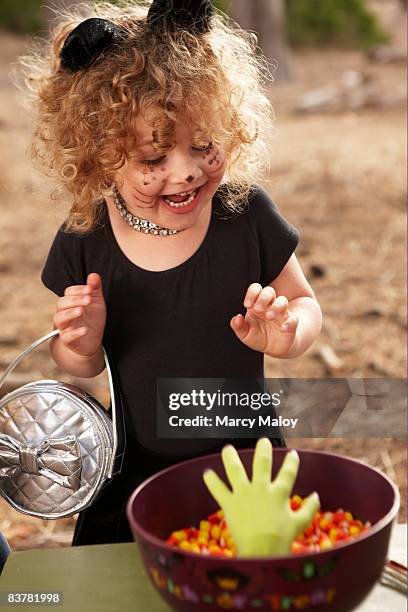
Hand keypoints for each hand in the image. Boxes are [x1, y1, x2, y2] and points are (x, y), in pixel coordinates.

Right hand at [53, 273, 106, 357]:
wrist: (91, 342)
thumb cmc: (91, 320)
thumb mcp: (96, 303)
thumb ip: (95, 289)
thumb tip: (94, 275)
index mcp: (71, 303)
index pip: (68, 292)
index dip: (78, 290)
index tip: (90, 289)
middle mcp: (65, 313)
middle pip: (61, 303)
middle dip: (74, 300)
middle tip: (88, 299)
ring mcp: (65, 327)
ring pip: (59, 318)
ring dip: (70, 313)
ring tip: (81, 310)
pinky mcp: (68, 341)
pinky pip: (67, 337)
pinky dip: (75, 333)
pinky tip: (84, 330)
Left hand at [203, 438, 319, 556]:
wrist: (262, 551)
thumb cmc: (282, 539)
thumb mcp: (300, 524)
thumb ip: (309, 508)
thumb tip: (316, 495)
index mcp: (279, 493)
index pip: (288, 472)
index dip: (291, 461)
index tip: (293, 453)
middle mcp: (261, 488)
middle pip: (261, 463)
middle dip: (263, 450)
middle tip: (263, 441)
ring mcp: (243, 494)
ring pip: (235, 470)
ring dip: (231, 458)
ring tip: (227, 449)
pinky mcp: (230, 503)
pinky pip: (218, 490)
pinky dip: (211, 481)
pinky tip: (207, 473)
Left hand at [230, 283, 298, 357]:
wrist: (275, 349)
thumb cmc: (259, 337)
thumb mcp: (245, 335)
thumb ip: (238, 327)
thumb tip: (236, 318)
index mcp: (257, 305)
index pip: (256, 290)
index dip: (252, 293)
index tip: (247, 305)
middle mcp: (270, 306)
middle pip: (269, 291)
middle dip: (263, 298)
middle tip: (258, 309)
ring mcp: (282, 314)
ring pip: (282, 301)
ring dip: (276, 307)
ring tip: (269, 317)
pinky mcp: (291, 324)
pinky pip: (294, 319)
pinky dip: (290, 322)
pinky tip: (282, 328)